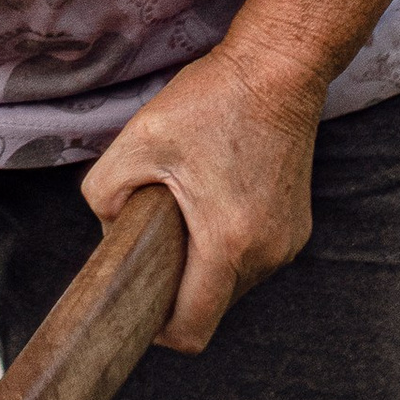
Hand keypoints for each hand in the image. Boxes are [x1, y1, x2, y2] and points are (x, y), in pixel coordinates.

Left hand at [80, 40, 325, 352]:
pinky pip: (251, 260)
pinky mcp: (296, 228)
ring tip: (181, 218)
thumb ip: (103, 194)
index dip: (157, 330)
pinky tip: (208, 206)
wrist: (280, 68)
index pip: (191, 330)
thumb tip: (109, 230)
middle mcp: (266, 253)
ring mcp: (287, 243)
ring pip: (231, 286)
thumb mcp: (137, 141)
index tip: (135, 303)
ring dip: (201, 268)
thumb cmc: (212, 101)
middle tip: (148, 246)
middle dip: (175, 290)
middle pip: (210, 308)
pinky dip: (224, 249)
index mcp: (227, 243)